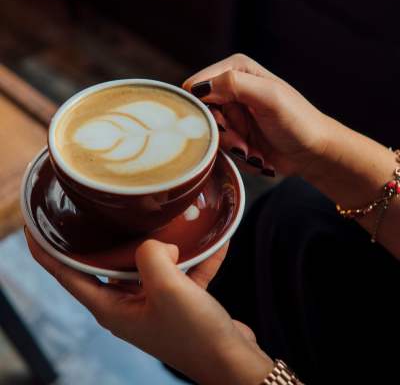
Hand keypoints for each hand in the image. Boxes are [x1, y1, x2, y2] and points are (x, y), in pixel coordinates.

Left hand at [25, 231, 271, 384]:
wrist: (233, 361)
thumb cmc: (195, 334)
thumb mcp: (168, 288)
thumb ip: (152, 256)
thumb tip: (158, 243)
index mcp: (113, 309)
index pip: (69, 277)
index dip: (48, 254)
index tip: (36, 230)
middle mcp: (129, 307)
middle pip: (109, 267)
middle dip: (110, 240)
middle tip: (106, 211)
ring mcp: (155, 305)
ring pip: (150, 266)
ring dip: (163, 247)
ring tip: (169, 221)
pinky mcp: (180, 303)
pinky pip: (184, 273)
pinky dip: (196, 259)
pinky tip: (215, 241)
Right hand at [183, 53, 331, 176]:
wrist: (312, 153)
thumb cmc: (297, 121)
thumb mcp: (268, 97)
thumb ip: (233, 84)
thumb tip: (198, 87)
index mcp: (237, 71)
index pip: (198, 85)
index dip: (205, 107)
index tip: (222, 124)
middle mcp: (231, 90)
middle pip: (203, 114)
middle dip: (223, 133)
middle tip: (242, 142)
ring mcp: (233, 115)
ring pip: (211, 134)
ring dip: (232, 147)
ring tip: (252, 151)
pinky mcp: (235, 135)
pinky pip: (222, 148)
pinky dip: (237, 156)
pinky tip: (255, 155)